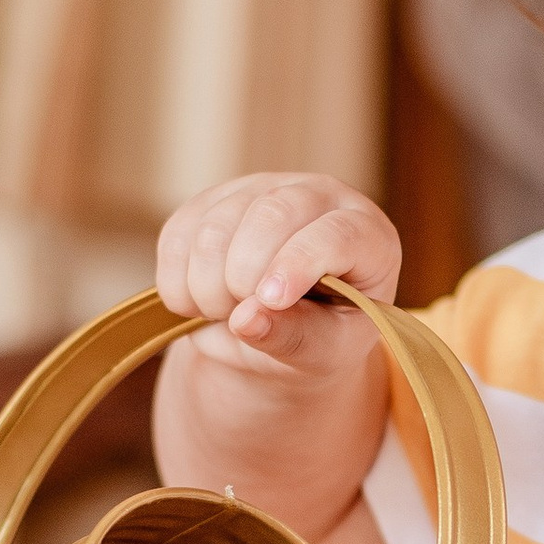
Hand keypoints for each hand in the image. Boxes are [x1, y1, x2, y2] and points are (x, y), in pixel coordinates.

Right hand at [155, 172, 401, 379]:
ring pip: (217, 224)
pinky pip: (179, 234)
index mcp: (366, 233)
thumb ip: (296, 339)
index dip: (298, 263)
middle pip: (272, 212)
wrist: (281, 333)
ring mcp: (262, 190)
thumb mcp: (325, 354)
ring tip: (226, 316)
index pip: (336, 233)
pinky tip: (201, 304)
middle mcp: (316, 196)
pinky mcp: (212, 201)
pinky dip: (178, 283)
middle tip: (242, 319)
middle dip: (246, 276)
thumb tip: (246, 319)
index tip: (269, 299)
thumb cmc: (321, 339)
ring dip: (209, 287)